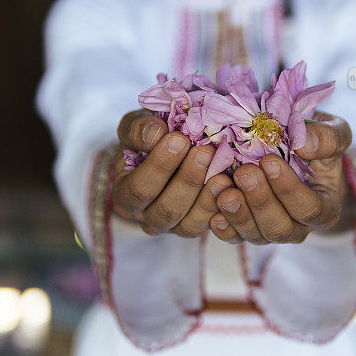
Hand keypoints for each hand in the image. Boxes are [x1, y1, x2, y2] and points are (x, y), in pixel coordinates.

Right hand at [112, 110, 234, 237]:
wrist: (164, 152)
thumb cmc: (147, 139)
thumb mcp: (135, 128)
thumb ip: (138, 129)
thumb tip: (155, 133)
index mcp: (124, 195)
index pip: (139, 188)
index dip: (160, 165)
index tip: (179, 138)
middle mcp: (146, 217)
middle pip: (166, 209)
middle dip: (188, 180)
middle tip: (205, 151)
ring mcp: (171, 226)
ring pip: (189, 223)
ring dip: (207, 198)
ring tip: (222, 174)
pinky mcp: (194, 227)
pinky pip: (208, 226)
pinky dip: (220, 209)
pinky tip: (231, 188)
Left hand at [209, 111, 353, 244]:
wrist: (297, 151)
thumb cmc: (318, 142)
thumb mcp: (333, 133)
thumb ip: (327, 137)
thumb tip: (304, 145)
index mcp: (324, 209)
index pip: (308, 209)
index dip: (288, 189)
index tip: (269, 161)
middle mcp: (298, 227)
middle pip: (279, 227)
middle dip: (260, 201)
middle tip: (244, 172)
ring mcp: (270, 230)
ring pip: (255, 234)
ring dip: (238, 213)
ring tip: (222, 186)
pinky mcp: (246, 230)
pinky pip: (234, 236)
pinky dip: (223, 226)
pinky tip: (213, 211)